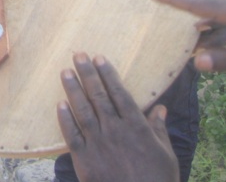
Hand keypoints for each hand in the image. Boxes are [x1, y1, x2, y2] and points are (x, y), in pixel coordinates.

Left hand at [57, 53, 179, 181]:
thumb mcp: (166, 154)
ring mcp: (98, 143)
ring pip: (82, 110)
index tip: (98, 58)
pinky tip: (59, 105)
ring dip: (73, 89)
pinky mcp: (84, 159)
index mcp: (136, 126)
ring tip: (65, 72)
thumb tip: (160, 108)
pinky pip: (72, 135)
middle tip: (78, 55)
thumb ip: (159, 129)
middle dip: (87, 74)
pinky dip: (64, 119)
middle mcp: (115, 130)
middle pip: (99, 96)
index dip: (107, 74)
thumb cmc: (157, 181)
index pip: (119, 93)